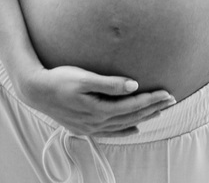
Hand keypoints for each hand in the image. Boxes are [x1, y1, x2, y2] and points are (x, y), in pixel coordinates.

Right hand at [17, 65, 176, 137]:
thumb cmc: (59, 79)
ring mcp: (90, 127)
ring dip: (142, 118)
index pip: (133, 105)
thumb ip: (109, 83)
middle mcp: (97, 122)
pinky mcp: (84, 127)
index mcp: (99, 110)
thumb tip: (133, 85)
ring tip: (159, 112)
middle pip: (131, 116)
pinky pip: (111, 132)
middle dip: (153, 108)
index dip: (151, 99)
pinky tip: (134, 128)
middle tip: (172, 100)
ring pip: (124, 124)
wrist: (35, 91)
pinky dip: (125, 130)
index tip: (168, 93)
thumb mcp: (83, 77)